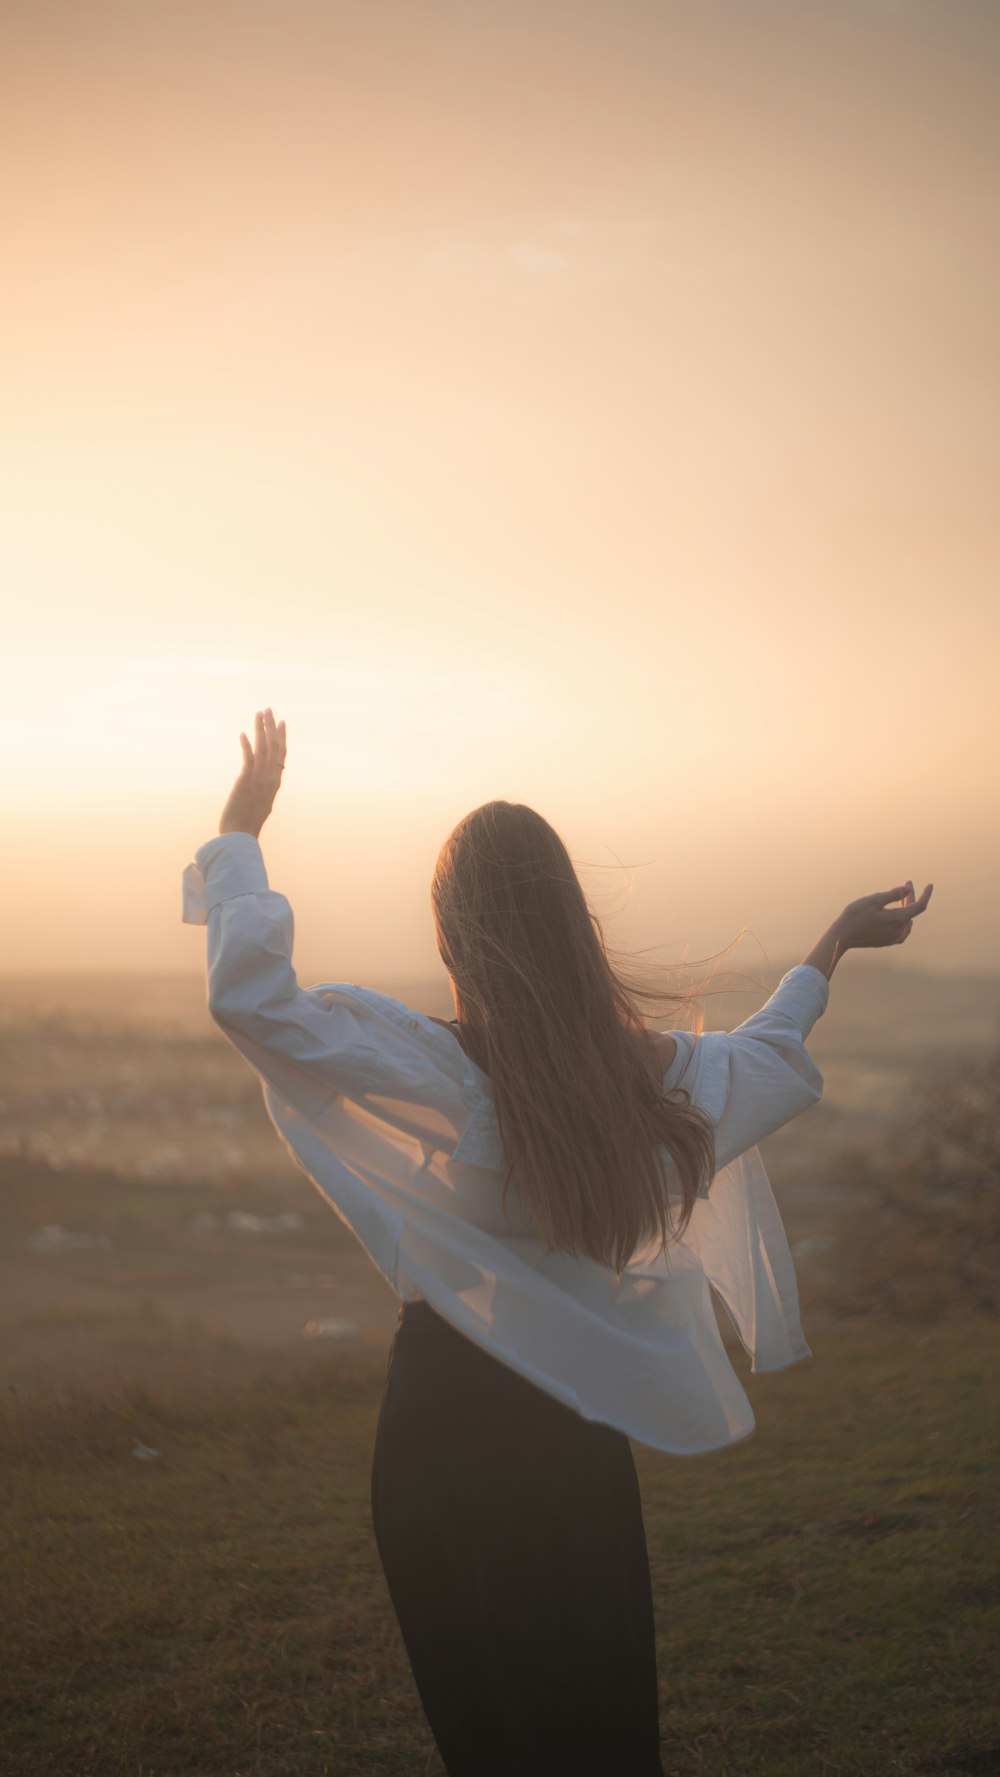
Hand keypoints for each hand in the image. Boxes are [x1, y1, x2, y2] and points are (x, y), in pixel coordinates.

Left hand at [218, 708, 286, 838]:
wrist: (240, 837)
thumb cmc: (247, 825)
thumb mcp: (261, 805)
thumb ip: (264, 792)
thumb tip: (263, 788)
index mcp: (275, 783)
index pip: (281, 754)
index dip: (282, 737)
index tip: (281, 722)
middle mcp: (270, 778)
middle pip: (274, 746)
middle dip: (272, 726)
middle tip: (269, 709)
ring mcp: (259, 779)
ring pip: (264, 748)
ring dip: (261, 729)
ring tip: (259, 713)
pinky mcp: (245, 780)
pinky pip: (248, 758)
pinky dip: (246, 745)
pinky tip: (243, 733)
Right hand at [838, 879, 932, 950]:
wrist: (842, 936)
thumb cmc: (856, 916)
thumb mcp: (874, 900)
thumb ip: (893, 894)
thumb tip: (908, 889)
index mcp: (899, 919)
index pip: (920, 905)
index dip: (926, 894)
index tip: (930, 885)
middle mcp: (899, 930)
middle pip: (912, 911)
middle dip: (911, 896)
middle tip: (907, 883)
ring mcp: (893, 938)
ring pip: (907, 921)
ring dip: (906, 908)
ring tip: (901, 897)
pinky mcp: (887, 942)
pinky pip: (901, 930)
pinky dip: (902, 920)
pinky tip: (898, 917)